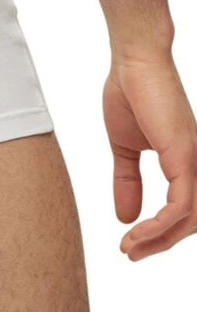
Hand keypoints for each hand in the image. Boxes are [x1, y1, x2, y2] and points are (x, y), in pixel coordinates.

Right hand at [103, 50, 196, 259]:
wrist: (132, 62)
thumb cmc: (130, 93)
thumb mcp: (124, 147)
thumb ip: (127, 181)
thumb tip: (125, 217)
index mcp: (184, 161)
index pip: (183, 211)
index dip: (159, 233)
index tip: (130, 243)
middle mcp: (196, 164)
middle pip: (190, 222)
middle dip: (160, 244)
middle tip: (130, 253)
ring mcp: (194, 160)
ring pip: (189, 219)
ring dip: (158, 240)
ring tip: (130, 247)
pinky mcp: (185, 156)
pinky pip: (181, 206)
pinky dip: (160, 225)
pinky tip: (138, 231)